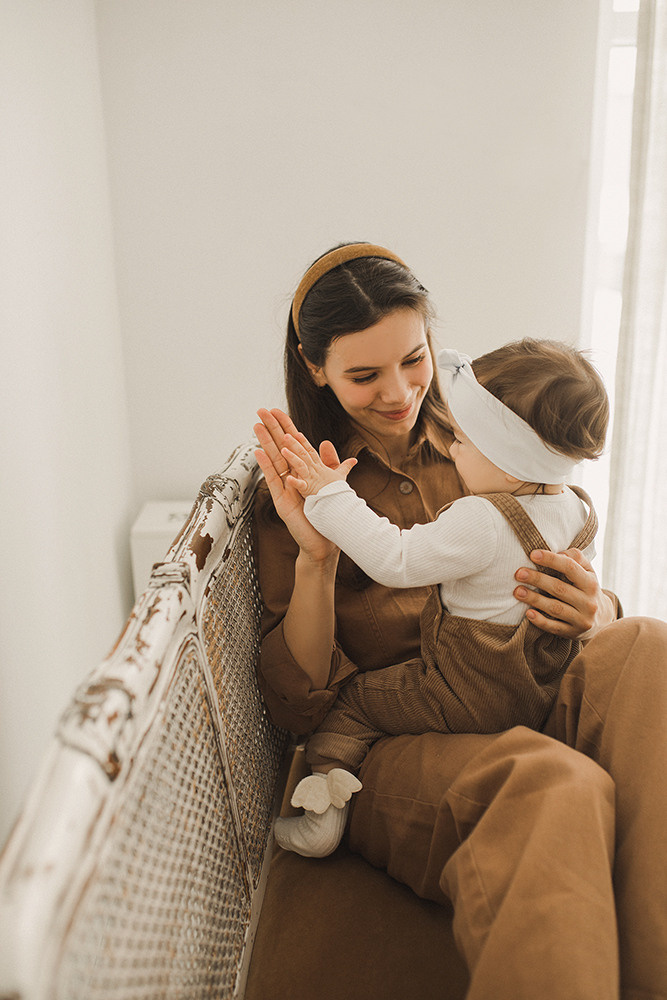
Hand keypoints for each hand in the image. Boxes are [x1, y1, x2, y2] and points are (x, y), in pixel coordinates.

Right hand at [254, 408, 342, 563]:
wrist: (324, 542)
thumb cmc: (326, 516)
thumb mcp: (332, 485)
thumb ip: (332, 465)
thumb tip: (328, 444)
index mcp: (303, 472)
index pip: (293, 444)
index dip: (286, 427)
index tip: (278, 410)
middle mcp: (292, 477)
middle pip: (280, 448)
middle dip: (272, 428)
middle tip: (261, 410)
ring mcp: (285, 488)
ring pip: (274, 460)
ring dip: (265, 442)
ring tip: (257, 424)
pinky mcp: (282, 500)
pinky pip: (273, 480)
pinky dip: (266, 466)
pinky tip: (258, 452)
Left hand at [281, 432, 356, 497]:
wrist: (342, 505)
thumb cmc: (339, 492)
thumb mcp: (341, 477)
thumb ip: (345, 467)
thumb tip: (354, 460)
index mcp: (320, 468)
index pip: (311, 452)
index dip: (304, 442)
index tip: (297, 433)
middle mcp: (315, 471)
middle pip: (304, 455)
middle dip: (295, 444)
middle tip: (286, 435)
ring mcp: (312, 480)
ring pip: (301, 466)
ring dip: (292, 458)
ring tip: (283, 450)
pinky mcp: (310, 491)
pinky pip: (302, 486)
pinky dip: (295, 482)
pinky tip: (288, 478)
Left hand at [514, 547, 614, 639]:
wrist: (603, 620)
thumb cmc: (587, 590)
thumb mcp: (588, 572)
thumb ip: (576, 558)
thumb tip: (559, 553)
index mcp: (591, 583)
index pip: (570, 568)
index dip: (551, 559)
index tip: (533, 554)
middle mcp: (588, 602)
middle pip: (559, 588)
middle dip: (537, 579)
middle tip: (519, 573)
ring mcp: (581, 620)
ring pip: (555, 608)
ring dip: (534, 599)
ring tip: (517, 591)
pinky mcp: (573, 633)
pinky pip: (554, 627)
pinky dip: (540, 621)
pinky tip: (528, 613)